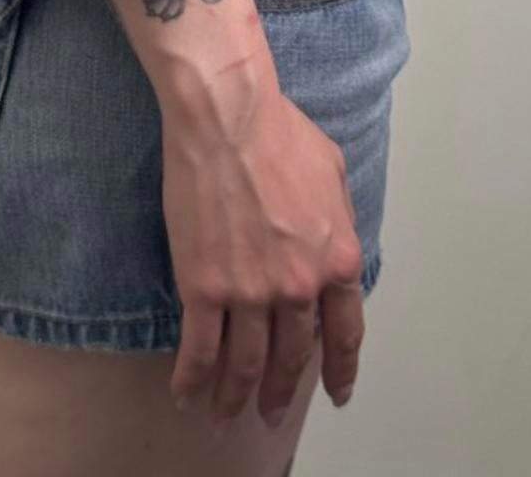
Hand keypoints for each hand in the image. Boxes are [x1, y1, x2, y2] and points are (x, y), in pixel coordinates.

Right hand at [160, 65, 367, 433]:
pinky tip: (186, 394)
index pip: (344, 332)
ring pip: (245, 364)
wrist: (228, 116)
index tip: (335, 392)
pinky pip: (199, 349)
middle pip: (291, 356)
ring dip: (236, 396)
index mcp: (337, 258)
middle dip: (281, 391)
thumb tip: (330, 244)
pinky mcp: (203, 287)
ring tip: (227, 414)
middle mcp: (299, 286)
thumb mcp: (333, 172)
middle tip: (272, 412)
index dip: (339, 369)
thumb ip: (338, 220)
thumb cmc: (278, 131)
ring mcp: (250, 292)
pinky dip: (192, 379)